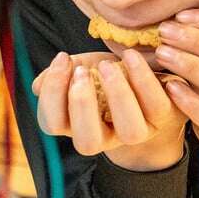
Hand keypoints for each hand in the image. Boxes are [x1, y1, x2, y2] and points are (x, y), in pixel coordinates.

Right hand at [33, 50, 186, 170]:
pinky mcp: (162, 117)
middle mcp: (105, 137)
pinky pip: (155, 105)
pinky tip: (129, 56)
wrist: (145, 78)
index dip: (53, 92)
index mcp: (75, 126)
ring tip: (106, 65)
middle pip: (88, 142)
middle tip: (81, 72)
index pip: (53, 124)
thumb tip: (37, 85)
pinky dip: (141, 78)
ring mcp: (136, 131)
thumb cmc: (104, 75)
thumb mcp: (77, 71)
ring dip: (116, 95)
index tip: (63, 58)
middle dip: (82, 105)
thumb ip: (56, 77)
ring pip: (130, 131)